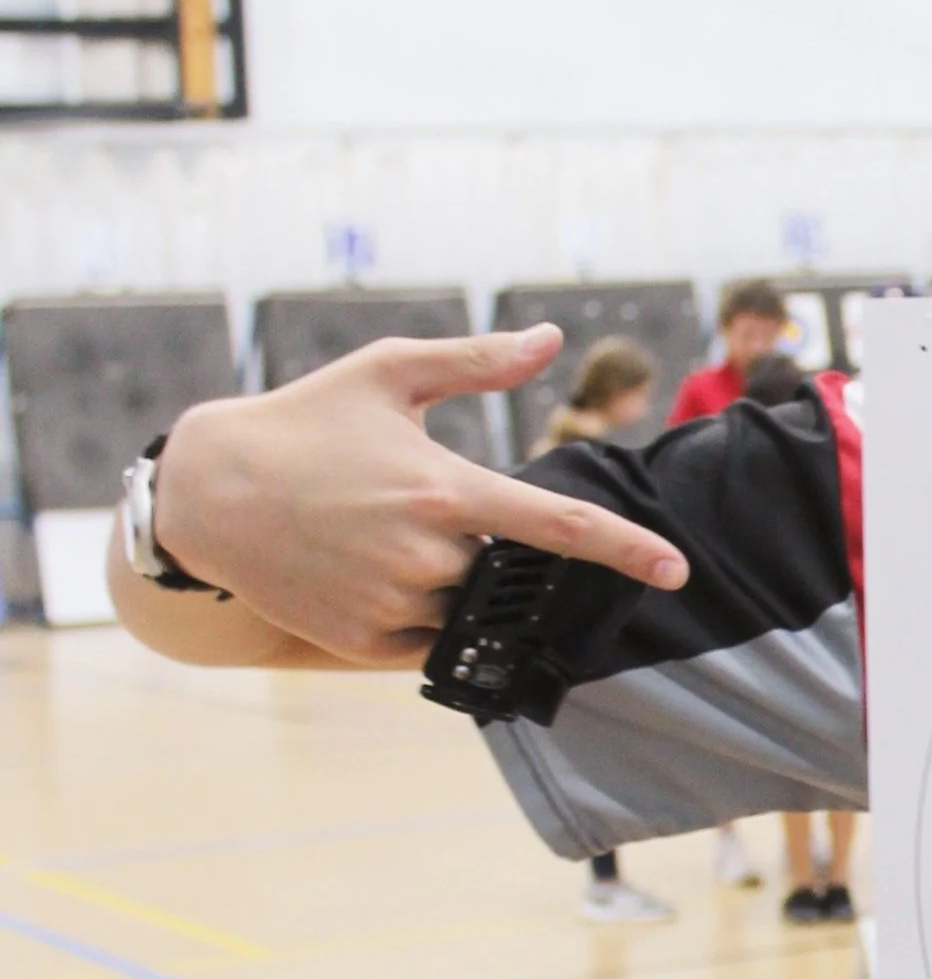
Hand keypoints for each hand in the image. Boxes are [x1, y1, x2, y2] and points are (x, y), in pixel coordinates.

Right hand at [152, 328, 687, 665]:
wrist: (208, 489)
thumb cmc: (306, 422)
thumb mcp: (389, 373)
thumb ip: (477, 361)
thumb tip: (551, 338)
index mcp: (447, 490)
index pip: (560, 529)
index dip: (627, 551)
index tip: (676, 570)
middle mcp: (428, 552)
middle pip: (505, 571)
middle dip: (481, 547)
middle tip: (411, 509)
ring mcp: (394, 601)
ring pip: (466, 608)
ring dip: (449, 580)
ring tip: (380, 536)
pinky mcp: (363, 640)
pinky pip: (425, 640)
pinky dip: (417, 612)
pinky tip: (366, 569)